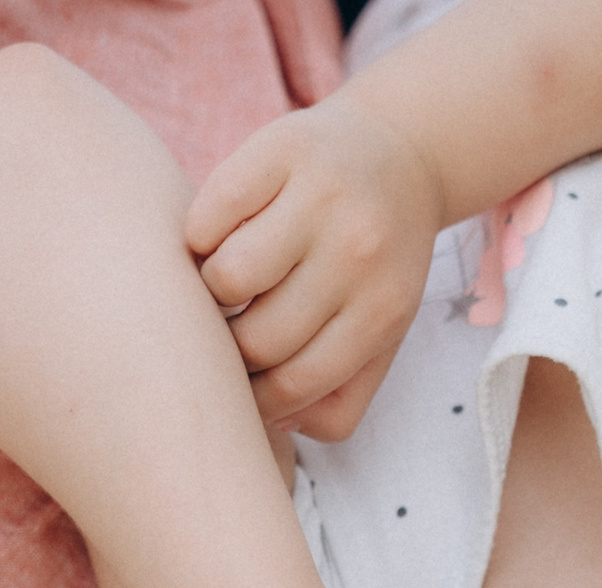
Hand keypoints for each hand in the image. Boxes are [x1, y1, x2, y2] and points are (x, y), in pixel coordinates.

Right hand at [186, 94, 445, 440]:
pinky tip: (223, 232)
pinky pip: (206, 218)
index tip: (242, 381)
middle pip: (254, 340)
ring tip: (229, 277)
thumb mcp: (379, 334)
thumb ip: (339, 398)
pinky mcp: (281, 149)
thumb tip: (276, 424)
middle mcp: (358, 253)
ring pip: (225, 280)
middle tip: (233, 324)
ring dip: (212, 287)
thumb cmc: (374, 262)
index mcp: (382, 312)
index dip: (251, 398)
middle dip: (231, 343)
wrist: (401, 153)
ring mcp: (321, 197)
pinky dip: (200, 233)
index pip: (291, 388)